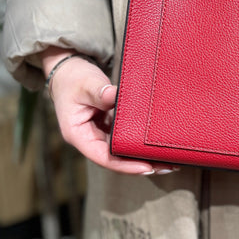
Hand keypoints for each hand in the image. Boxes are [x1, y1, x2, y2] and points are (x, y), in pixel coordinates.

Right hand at [41, 48, 177, 174]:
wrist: (68, 71)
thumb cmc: (74, 79)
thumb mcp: (86, 84)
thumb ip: (99, 92)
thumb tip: (114, 96)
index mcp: (79, 135)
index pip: (103, 157)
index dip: (125, 165)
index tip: (147, 167)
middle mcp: (90, 138)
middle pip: (116, 159)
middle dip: (141, 164)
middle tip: (168, 165)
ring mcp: (100, 133)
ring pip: (122, 151)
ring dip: (143, 155)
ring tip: (170, 159)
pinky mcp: (110, 126)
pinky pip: (125, 138)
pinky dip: (140, 141)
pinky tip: (157, 143)